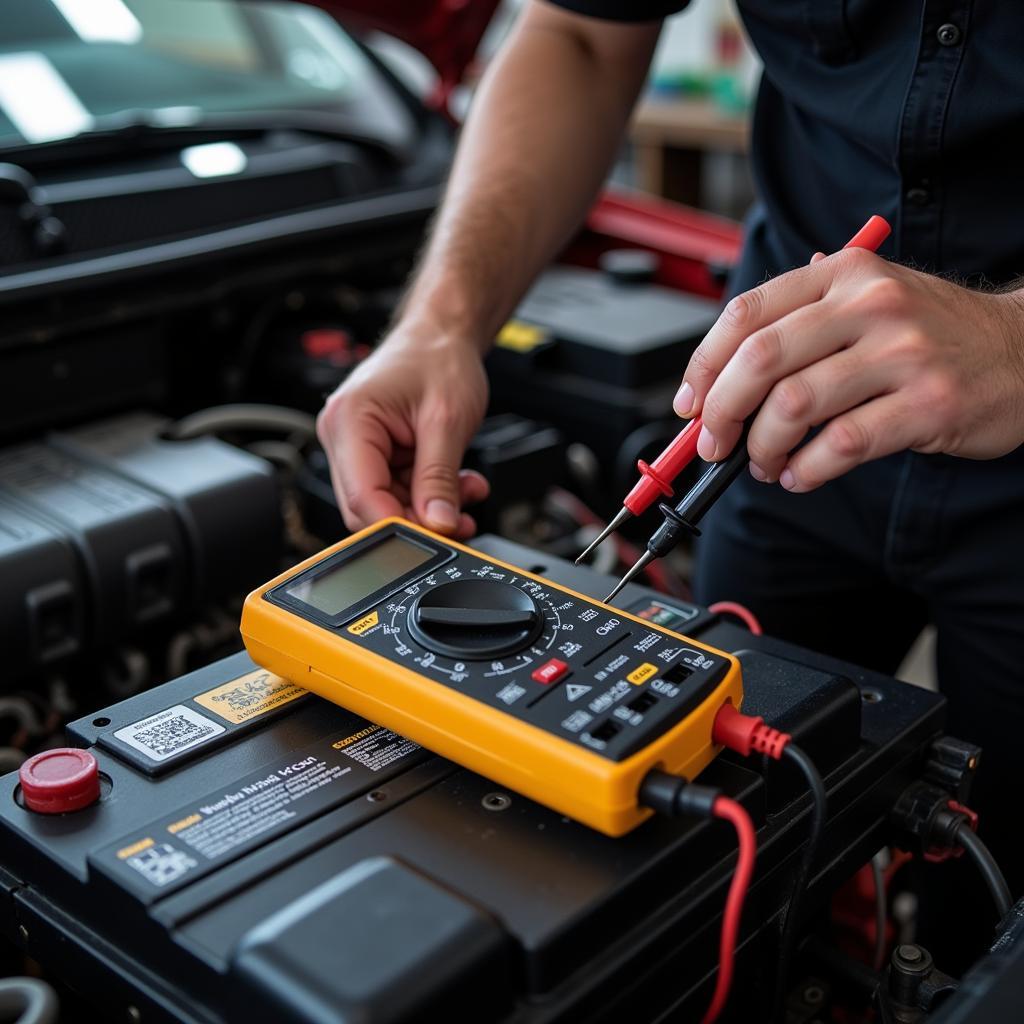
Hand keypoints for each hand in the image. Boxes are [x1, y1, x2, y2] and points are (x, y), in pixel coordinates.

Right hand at [317, 321, 489, 535]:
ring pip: (386, 502)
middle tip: (459, 519)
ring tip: (468, 491)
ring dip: (430, 506)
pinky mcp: (374, 452)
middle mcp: (342, 435)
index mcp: (350, 421)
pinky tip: (456, 483)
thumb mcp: (447, 421)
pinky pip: (397, 489)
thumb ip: (440, 479)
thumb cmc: (438, 359)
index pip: (362, 497)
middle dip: (417, 518)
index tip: (435, 535)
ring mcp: (355, 445)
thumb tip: (439, 524)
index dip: (399, 524)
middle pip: (369, 506)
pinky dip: (428, 493)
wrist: (442, 335)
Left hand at [673, 248, 1023, 490]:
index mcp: (843, 274)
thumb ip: (798, 325)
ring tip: (763, 462)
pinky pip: (840, 445)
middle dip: (722, 412)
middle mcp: (870, 305)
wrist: (1023, 349)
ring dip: (762, 447)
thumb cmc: (932, 332)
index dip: (703, 364)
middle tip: (714, 442)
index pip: (746, 313)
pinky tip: (801, 473)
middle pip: (759, 360)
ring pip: (793, 406)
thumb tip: (717, 380)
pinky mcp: (927, 404)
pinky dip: (806, 469)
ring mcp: (902, 354)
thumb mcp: (867, 301)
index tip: (691, 403)